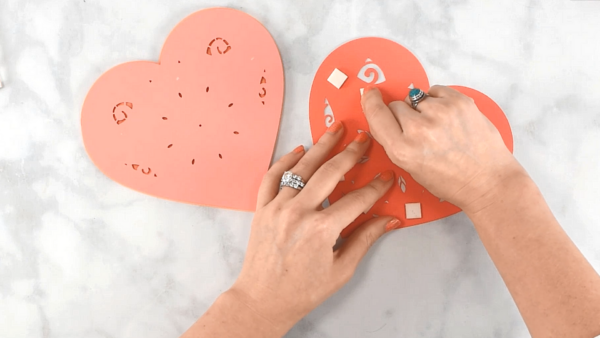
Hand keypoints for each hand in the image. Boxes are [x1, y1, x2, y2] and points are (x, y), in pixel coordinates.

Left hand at [229, 122, 399, 333]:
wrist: (262, 300)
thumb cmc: (302, 291)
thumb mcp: (341, 270)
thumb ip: (365, 240)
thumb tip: (389, 220)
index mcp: (322, 230)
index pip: (357, 199)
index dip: (376, 187)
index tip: (386, 176)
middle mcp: (299, 213)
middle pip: (330, 172)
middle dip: (351, 153)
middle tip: (364, 139)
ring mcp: (278, 208)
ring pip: (302, 168)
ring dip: (321, 146)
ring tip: (336, 130)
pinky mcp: (262, 209)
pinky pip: (272, 176)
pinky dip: (285, 160)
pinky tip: (299, 150)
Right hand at [361, 85, 519, 211]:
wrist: (488, 181)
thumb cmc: (452, 180)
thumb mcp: (412, 169)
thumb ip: (396, 142)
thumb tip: (387, 115)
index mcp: (403, 151)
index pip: (376, 115)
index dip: (371, 102)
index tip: (371, 94)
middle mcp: (419, 130)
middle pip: (397, 106)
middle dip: (405, 116)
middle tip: (422, 132)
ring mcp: (441, 113)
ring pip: (417, 98)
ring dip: (424, 109)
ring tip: (441, 128)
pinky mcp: (459, 102)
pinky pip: (436, 91)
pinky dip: (440, 101)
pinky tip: (449, 119)